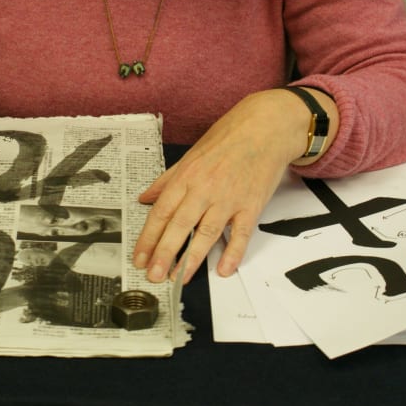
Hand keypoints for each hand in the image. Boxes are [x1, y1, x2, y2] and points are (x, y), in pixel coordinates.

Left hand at [132, 89, 318, 283]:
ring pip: (207, 233)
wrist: (266, 126)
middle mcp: (205, 188)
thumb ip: (168, 180)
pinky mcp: (252, 205)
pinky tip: (223, 269)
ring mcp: (229, 198)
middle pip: (180, 225)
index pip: (161, 212)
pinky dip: (233, 252)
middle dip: (164, 253)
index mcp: (186, 176)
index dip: (148, 237)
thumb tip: (145, 198)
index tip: (139, 258)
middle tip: (153, 275)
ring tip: (178, 278)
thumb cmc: (228, 139)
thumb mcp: (191, 155)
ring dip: (192, 258)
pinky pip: (241, 233)